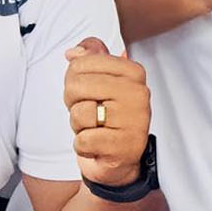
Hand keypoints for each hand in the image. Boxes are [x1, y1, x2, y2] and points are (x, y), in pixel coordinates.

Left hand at [64, 37, 152, 183]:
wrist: (120, 157)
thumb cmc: (108, 115)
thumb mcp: (100, 80)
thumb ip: (90, 57)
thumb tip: (73, 52)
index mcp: (133, 72)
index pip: (80, 63)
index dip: (74, 79)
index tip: (88, 92)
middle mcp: (138, 93)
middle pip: (76, 85)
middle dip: (73, 102)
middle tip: (89, 111)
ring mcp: (134, 120)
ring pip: (80, 113)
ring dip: (79, 125)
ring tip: (95, 128)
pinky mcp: (124, 146)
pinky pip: (83, 140)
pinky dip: (83, 146)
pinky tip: (98, 145)